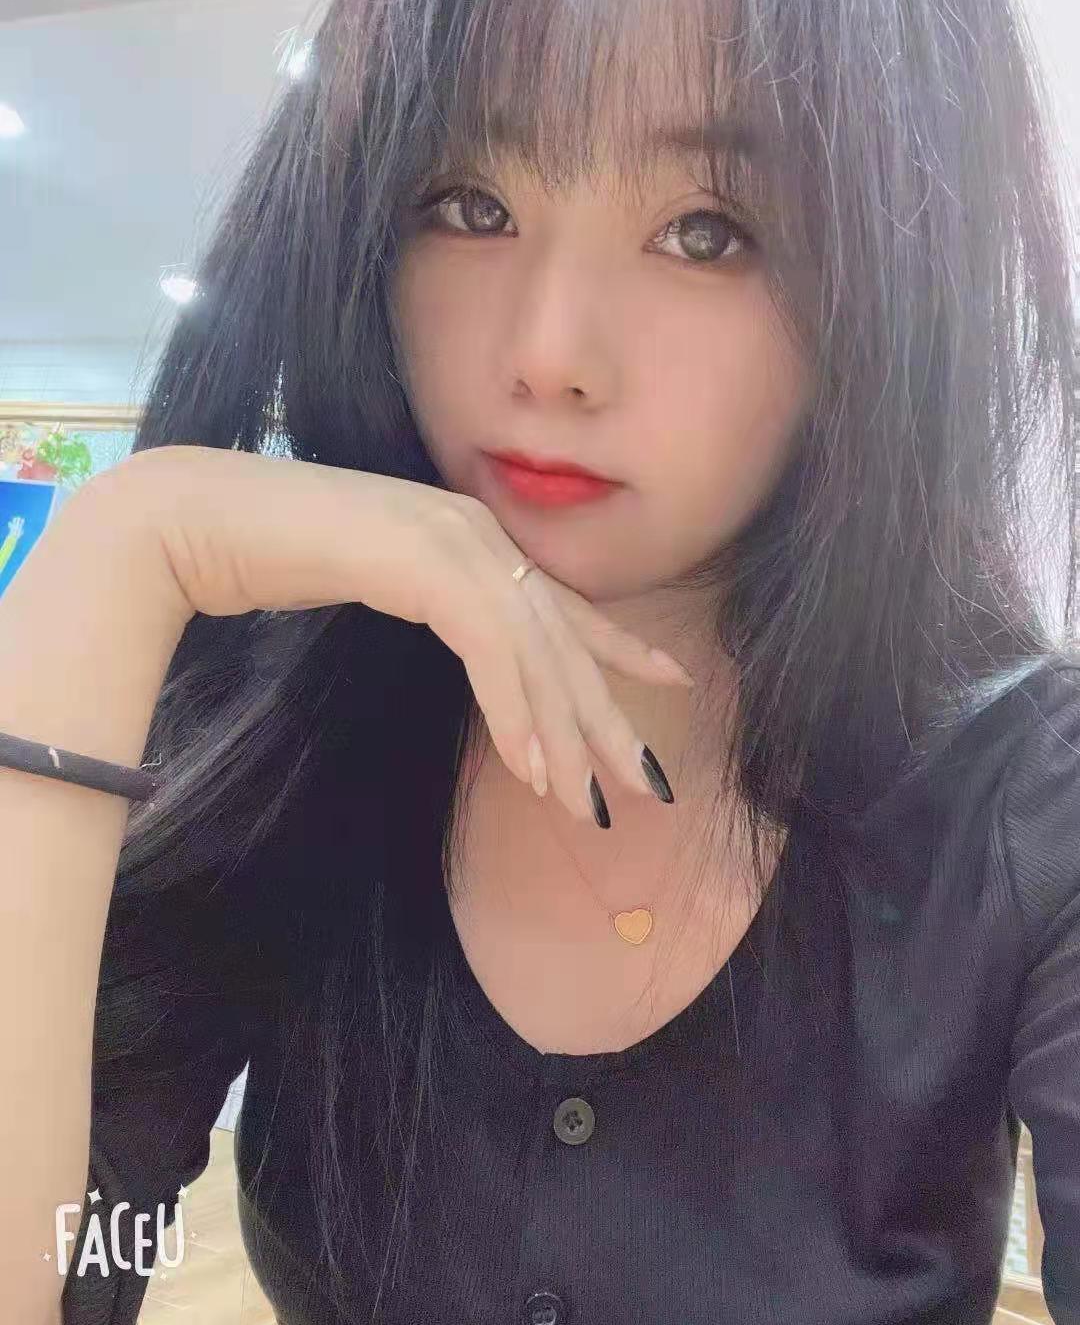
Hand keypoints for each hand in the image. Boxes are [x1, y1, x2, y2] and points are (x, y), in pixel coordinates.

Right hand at [92, 444, 692, 825]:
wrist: (203, 523)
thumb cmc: (275, 557)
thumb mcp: (379, 581)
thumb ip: (434, 603)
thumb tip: (476, 655)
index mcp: (470, 536)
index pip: (563, 603)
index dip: (621, 644)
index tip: (669, 676)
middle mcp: (476, 533)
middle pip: (563, 638)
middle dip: (608, 716)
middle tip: (647, 783)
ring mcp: (452, 541)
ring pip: (534, 651)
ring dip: (561, 734)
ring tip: (583, 802)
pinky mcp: (423, 562)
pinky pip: (489, 648)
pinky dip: (513, 711)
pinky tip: (529, 767)